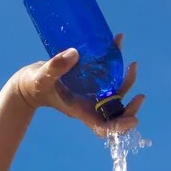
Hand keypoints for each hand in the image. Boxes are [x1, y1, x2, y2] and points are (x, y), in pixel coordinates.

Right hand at [8, 33, 145, 135]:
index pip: (104, 127)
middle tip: (140, 96)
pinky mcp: (91, 81)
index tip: (133, 120)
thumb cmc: (34, 85)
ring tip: (133, 65)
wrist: (30, 80)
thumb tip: (74, 54)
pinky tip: (116, 43)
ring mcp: (92, 93)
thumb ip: (56, 67)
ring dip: (127, 82)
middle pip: (116, 113)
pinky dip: (115, 62)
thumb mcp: (42, 77)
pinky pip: (108, 75)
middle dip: (131, 107)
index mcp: (81, 111)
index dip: (120, 127)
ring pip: (116, 93)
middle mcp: (90, 105)